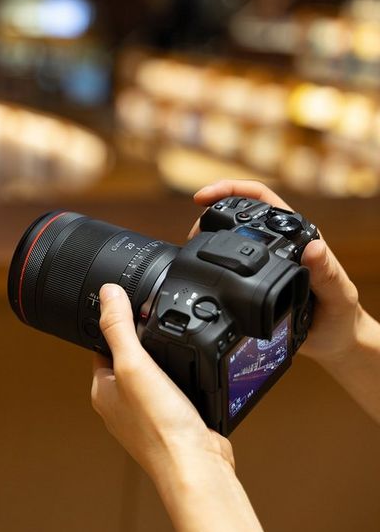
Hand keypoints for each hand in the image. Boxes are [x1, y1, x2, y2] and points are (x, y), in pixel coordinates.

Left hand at [91, 284, 232, 477]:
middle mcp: (121, 404)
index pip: (100, 348)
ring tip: (177, 351)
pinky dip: (181, 383)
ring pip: (151, 377)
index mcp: (102, 390)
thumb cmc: (159, 427)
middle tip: (157, 328)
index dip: (114, 327)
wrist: (195, 465)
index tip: (127, 309)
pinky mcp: (171, 423)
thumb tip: (107, 293)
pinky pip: (172, 394)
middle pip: (127, 361)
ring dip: (164, 364)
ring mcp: (146, 415)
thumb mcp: (133, 364)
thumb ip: (119, 327)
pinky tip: (192, 380)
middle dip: (143, 345)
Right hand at [190, 179, 363, 364]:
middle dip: (210, 212)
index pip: (261, 199)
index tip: (204, 196)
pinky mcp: (252, 279)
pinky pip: (226, 262)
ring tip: (189, 245)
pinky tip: (197, 267)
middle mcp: (278, 244)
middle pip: (238, 212)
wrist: (333, 341)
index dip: (232, 190)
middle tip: (192, 231)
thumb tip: (314, 248)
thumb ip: (327, 273)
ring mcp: (263, 261)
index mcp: (297, 236)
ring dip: (206, 234)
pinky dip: (208, 259)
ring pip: (228, 236)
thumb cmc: (341, 316)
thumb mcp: (338, 295)